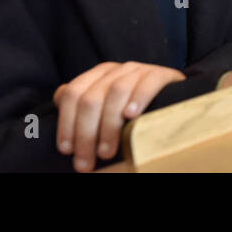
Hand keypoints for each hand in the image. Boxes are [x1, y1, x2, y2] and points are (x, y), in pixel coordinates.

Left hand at [54, 61, 185, 171]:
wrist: (172, 96)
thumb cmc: (131, 108)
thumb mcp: (104, 105)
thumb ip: (83, 105)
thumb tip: (59, 108)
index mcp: (97, 75)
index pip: (72, 94)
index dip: (66, 123)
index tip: (67, 150)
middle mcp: (115, 70)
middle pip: (91, 98)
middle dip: (85, 134)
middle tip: (86, 162)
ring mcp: (138, 70)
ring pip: (115, 93)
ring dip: (108, 126)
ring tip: (107, 152)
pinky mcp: (160, 74)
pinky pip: (146, 85)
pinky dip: (137, 100)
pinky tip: (131, 118)